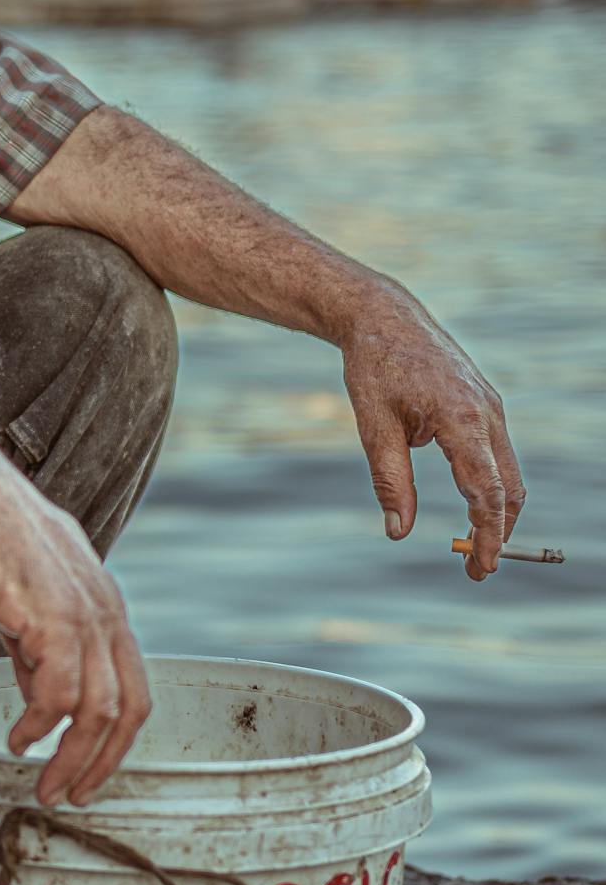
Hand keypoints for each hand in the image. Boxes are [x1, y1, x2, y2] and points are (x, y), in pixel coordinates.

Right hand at [0, 453, 150, 802]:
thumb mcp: (29, 599)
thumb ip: (39, 650)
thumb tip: (39, 700)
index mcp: (107, 608)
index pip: (134, 690)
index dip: (117, 740)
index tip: (90, 770)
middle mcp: (107, 615)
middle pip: (128, 710)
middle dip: (102, 763)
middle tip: (72, 795)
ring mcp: (85, 617)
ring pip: (97, 711)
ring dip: (71, 757)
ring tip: (44, 783)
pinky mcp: (54, 619)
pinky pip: (57, 693)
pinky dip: (40, 726)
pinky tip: (18, 738)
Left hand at [340, 291, 524, 577]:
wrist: (385, 317)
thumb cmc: (374, 369)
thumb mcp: (374, 428)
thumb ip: (390, 482)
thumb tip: (398, 533)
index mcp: (460, 419)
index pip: (487, 491)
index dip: (487, 535)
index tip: (479, 567)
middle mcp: (486, 412)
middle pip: (510, 487)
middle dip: (498, 531)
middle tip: (476, 567)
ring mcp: (491, 405)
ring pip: (508, 471)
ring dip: (497, 509)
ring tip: (474, 541)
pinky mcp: (485, 402)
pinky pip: (497, 451)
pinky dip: (491, 482)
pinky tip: (470, 501)